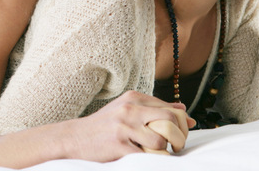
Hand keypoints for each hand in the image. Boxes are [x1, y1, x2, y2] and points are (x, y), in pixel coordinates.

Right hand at [66, 91, 195, 161]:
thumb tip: (184, 111)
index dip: (181, 124)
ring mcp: (124, 128)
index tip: (180, 134)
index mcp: (134, 98)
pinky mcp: (119, 146)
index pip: (170, 108)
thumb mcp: (127, 109)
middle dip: (180, 136)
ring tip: (158, 154)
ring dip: (165, 151)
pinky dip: (152, 160)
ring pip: (160, 140)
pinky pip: (147, 156)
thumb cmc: (103, 125)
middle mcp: (130, 110)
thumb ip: (154, 108)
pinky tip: (145, 159)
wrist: (74, 137)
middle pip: (170, 120)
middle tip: (176, 146)